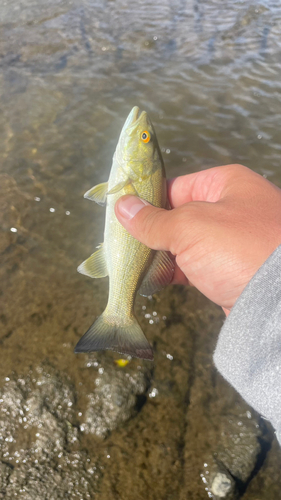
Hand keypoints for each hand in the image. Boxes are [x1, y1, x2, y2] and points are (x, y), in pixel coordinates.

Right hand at [115, 164, 280, 314]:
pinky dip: (176, 272)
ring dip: (162, 254)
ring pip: (187, 243)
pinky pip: (197, 265)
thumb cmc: (239, 249)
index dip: (147, 201)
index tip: (122, 216)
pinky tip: (154, 280)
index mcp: (226, 184)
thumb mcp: (189, 227)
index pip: (175, 187)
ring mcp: (234, 240)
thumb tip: (123, 207)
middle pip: (180, 215)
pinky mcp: (233, 269)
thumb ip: (153, 220)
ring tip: (135, 264)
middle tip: (124, 244)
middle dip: (152, 231)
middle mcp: (233, 207)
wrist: (279, 301)